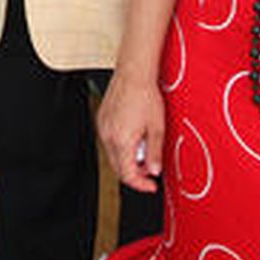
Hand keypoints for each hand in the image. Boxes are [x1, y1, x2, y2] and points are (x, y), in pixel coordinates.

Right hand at [97, 69, 165, 192]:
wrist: (133, 73)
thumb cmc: (145, 96)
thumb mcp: (157, 127)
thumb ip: (154, 152)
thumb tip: (154, 170)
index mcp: (122, 141)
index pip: (128, 175)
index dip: (141, 184)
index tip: (151, 185)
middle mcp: (109, 136)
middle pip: (118, 167)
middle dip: (135, 173)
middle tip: (151, 169)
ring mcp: (103, 128)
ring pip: (114, 155)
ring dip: (128, 159)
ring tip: (144, 147)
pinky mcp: (102, 120)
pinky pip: (110, 141)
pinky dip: (121, 146)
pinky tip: (133, 136)